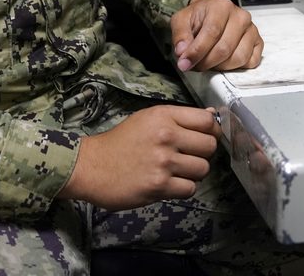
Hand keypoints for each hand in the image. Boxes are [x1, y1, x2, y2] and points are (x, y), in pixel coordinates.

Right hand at [57, 105, 217, 209]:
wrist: (91, 166)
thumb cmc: (120, 142)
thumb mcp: (147, 119)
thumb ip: (178, 118)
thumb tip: (211, 116)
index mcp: (163, 116)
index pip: (207, 121)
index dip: (212, 130)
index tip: (207, 137)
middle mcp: (166, 136)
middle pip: (209, 145)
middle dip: (203, 153)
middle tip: (190, 156)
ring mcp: (163, 162)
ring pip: (203, 169)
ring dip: (193, 173)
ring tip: (177, 171)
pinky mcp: (159, 185)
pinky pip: (190, 189)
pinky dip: (183, 188)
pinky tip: (170, 183)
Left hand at [170, 0, 262, 71]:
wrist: (213, 13)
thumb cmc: (200, 17)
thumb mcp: (181, 21)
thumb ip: (180, 35)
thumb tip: (183, 52)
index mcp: (222, 6)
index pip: (212, 33)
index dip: (197, 51)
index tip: (186, 62)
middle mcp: (241, 16)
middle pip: (224, 49)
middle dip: (206, 62)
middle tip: (195, 64)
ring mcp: (251, 30)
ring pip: (238, 58)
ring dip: (220, 67)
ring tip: (208, 62)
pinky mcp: (258, 42)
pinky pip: (250, 62)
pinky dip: (236, 67)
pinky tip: (223, 61)